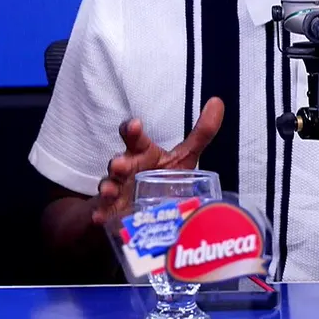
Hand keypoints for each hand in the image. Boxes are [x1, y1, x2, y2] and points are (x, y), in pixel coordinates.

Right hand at [91, 97, 224, 225]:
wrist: (144, 205)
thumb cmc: (162, 176)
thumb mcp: (184, 157)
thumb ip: (201, 133)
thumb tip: (218, 101)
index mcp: (143, 154)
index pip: (135, 138)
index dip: (132, 130)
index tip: (134, 125)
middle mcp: (127, 169)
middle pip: (119, 162)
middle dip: (118, 162)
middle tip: (119, 164)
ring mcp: (117, 191)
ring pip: (108, 186)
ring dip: (108, 187)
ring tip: (109, 190)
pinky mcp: (111, 212)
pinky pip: (102, 212)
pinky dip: (100, 214)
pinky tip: (100, 217)